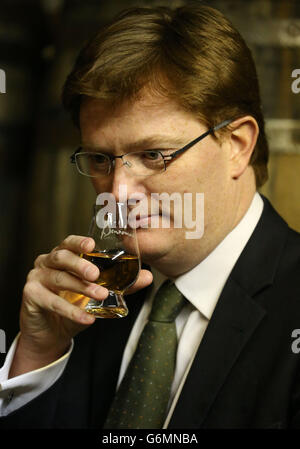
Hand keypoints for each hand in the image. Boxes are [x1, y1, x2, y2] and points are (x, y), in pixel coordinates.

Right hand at [10, 235, 152, 376]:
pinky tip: (87, 318)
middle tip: (96, 274)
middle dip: (80, 264)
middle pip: (62, 256)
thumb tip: (147, 278)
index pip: (69, 243)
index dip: (79, 242)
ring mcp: (37, 277)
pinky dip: (71, 311)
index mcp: (63, 256)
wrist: (52, 332)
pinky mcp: (31, 295)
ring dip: (81, 287)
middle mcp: (47, 262)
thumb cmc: (73, 305)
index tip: (92, 245)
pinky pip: (53, 302)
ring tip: (100, 295)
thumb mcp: (97, 294)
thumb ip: (120, 284)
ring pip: (59, 278)